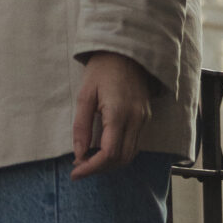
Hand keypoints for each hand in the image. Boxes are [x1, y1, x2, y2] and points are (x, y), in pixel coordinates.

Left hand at [70, 52, 152, 176]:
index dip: (91, 168)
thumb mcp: (85, 94)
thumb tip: (79, 154)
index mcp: (119, 113)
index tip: (75, 172)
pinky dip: (120, 153)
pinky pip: (135, 144)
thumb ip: (81, 126)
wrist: (127, 50)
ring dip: (110, 163)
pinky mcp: (146, 117)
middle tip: (80, 167)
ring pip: (130, 155)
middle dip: (100, 169)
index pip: (108, 154)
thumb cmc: (102, 68)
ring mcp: (144, 119)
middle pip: (121, 159)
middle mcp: (136, 120)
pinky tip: (104, 149)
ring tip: (90, 160)